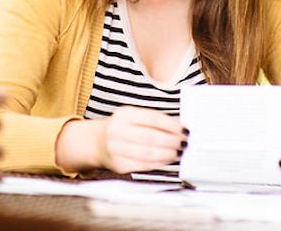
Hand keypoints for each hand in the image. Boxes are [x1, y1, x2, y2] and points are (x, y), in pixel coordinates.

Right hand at [56, 106, 186, 174]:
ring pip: (148, 153)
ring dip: (167, 154)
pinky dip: (158, 163)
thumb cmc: (120, 128)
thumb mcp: (131, 116)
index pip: (152, 118)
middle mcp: (117, 130)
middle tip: (183, 142)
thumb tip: (178, 128)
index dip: (170, 125)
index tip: (184, 129)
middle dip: (171, 141)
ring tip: (177, 152)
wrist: (96, 142)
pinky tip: (166, 160)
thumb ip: (152, 120)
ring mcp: (116, 149)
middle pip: (151, 137)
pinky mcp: (118, 165)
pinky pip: (142, 165)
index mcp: (124, 114)